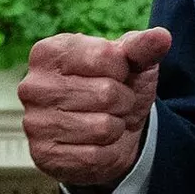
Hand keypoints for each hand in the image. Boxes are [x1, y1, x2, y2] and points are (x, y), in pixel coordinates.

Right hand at [18, 28, 171, 190]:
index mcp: (48, 52)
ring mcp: (35, 122)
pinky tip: (96, 144)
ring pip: (102, 127)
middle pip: (105, 93)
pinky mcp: (43, 155)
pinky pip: (94, 156)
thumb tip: (162, 37)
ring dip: (116, 127)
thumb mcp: (131, 63)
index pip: (104, 56)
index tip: (115, 75)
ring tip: (105, 121)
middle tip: (114, 103)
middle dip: (123, 100)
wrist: (107, 134)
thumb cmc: (115, 88)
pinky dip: (106, 152)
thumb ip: (143, 47)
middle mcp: (33, 86)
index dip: (123, 69)